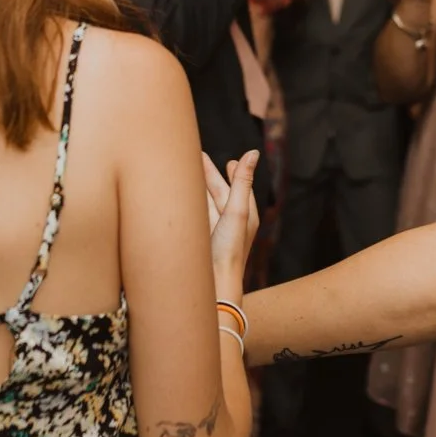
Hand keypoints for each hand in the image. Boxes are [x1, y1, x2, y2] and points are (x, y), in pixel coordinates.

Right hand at [202, 149, 261, 295]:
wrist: (214, 283)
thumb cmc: (229, 250)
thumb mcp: (237, 210)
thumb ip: (242, 181)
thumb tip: (253, 153)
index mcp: (245, 214)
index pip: (240, 186)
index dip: (235, 173)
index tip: (231, 161)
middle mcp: (231, 221)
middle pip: (220, 191)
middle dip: (211, 175)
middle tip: (200, 157)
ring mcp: (215, 230)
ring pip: (206, 202)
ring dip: (199, 187)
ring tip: (188, 172)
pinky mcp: (202, 237)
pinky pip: (197, 214)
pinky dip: (191, 202)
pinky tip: (182, 197)